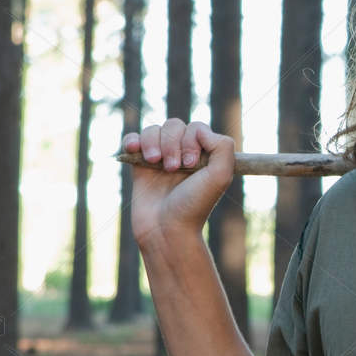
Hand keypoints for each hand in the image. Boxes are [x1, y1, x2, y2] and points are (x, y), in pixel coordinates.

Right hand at [123, 119, 236, 249]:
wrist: (165, 230)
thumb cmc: (194, 205)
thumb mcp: (220, 176)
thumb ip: (223, 146)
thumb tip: (200, 130)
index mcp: (203, 156)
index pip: (196, 128)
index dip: (191, 140)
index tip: (190, 164)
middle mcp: (182, 155)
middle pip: (173, 125)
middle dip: (172, 142)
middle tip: (173, 169)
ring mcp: (160, 159)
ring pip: (153, 130)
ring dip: (153, 142)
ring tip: (154, 162)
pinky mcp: (139, 166)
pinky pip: (133, 139)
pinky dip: (132, 140)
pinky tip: (135, 150)